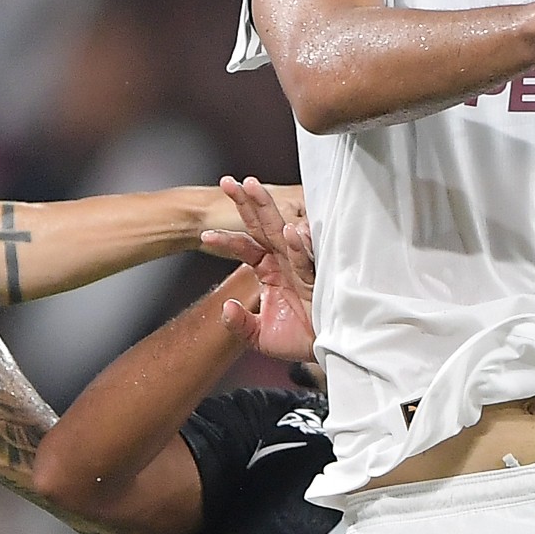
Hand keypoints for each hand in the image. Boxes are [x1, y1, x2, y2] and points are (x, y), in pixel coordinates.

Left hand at [201, 176, 314, 362]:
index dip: (226, 239)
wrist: (329, 351)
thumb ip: (240, 323)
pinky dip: (299, 246)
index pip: (245, 247)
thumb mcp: (259, 336)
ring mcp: (300, 267)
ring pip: (281, 233)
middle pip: (262, 227)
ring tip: (253, 187)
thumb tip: (227, 308)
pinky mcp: (317, 280)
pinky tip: (291, 231)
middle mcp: (284, 262)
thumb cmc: (298, 340)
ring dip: (268, 209)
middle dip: (246, 203)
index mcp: (270, 270)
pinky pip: (306, 261)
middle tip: (229, 182)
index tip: (205, 235)